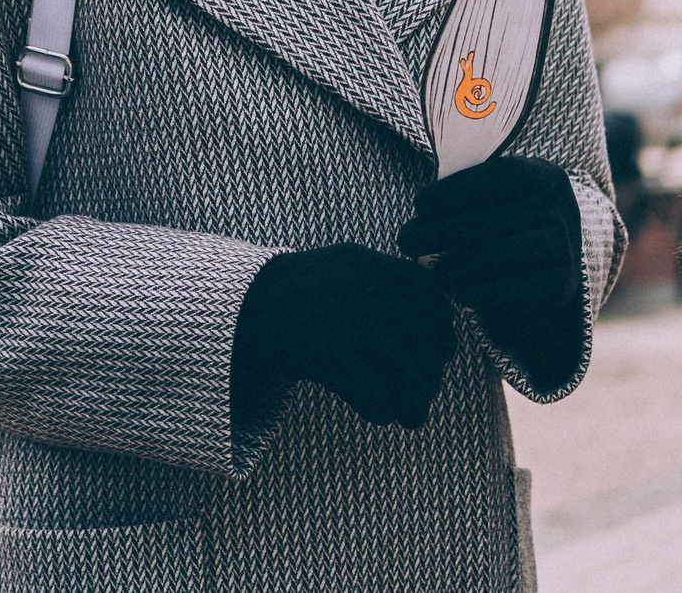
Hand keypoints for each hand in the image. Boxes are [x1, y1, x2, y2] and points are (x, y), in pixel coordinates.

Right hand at [234, 244, 455, 429]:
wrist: (237, 306)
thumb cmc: (298, 295)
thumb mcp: (345, 269)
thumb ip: (389, 285)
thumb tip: (443, 328)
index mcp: (373, 266)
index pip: (434, 302)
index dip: (444, 336)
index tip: (440, 357)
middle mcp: (365, 288)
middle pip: (423, 346)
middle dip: (429, 379)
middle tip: (422, 397)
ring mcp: (345, 319)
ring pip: (405, 375)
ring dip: (413, 404)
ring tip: (411, 416)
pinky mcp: (325, 352)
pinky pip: (373, 393)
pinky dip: (381, 410)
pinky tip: (377, 413)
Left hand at [398, 156, 581, 318]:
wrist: (553, 265)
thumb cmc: (509, 221)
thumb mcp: (500, 196)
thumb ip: (470, 193)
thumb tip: (422, 208)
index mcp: (542, 175)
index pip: (499, 176)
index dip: (456, 190)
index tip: (419, 204)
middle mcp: (560, 208)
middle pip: (492, 219)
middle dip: (440, 231)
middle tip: (406, 241)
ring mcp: (565, 247)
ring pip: (501, 255)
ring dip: (456, 266)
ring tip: (429, 272)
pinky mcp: (562, 284)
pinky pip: (514, 288)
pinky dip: (480, 290)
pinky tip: (457, 290)